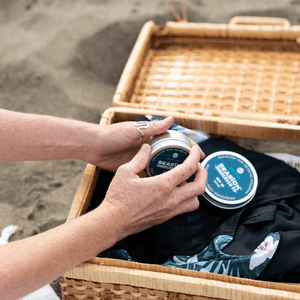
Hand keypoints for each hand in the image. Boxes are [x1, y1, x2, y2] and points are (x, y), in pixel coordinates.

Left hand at [85, 116, 204, 171]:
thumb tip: (172, 118)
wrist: (95, 147)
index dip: (188, 148)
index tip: (200, 155)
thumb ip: (153, 127)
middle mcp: (150, 149)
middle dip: (185, 163)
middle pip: (171, 156)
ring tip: (186, 182)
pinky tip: (168, 187)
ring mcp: (143, 160)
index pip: (175, 142)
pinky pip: (150, 176)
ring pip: (162, 167)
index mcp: (151, 138)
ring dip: (173, 173)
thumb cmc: (114, 134)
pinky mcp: (135, 170)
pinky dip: (158, 180)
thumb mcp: (135, 130)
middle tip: (197, 172)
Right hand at [97, 143, 207, 238]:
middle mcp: (171, 199)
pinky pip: (184, 209)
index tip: (195, 150)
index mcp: (163, 185)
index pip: (189, 168)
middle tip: (198, 166)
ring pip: (195, 202)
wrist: (112, 222)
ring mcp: (169, 211)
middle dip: (204, 174)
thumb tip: (147, 148)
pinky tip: (175, 192)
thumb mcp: (125, 172)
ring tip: (189, 181)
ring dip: (196, 190)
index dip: (196, 156)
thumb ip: (139, 158)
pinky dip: (186, 199)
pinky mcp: (165, 218)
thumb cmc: (118, 198)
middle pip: (200, 187)